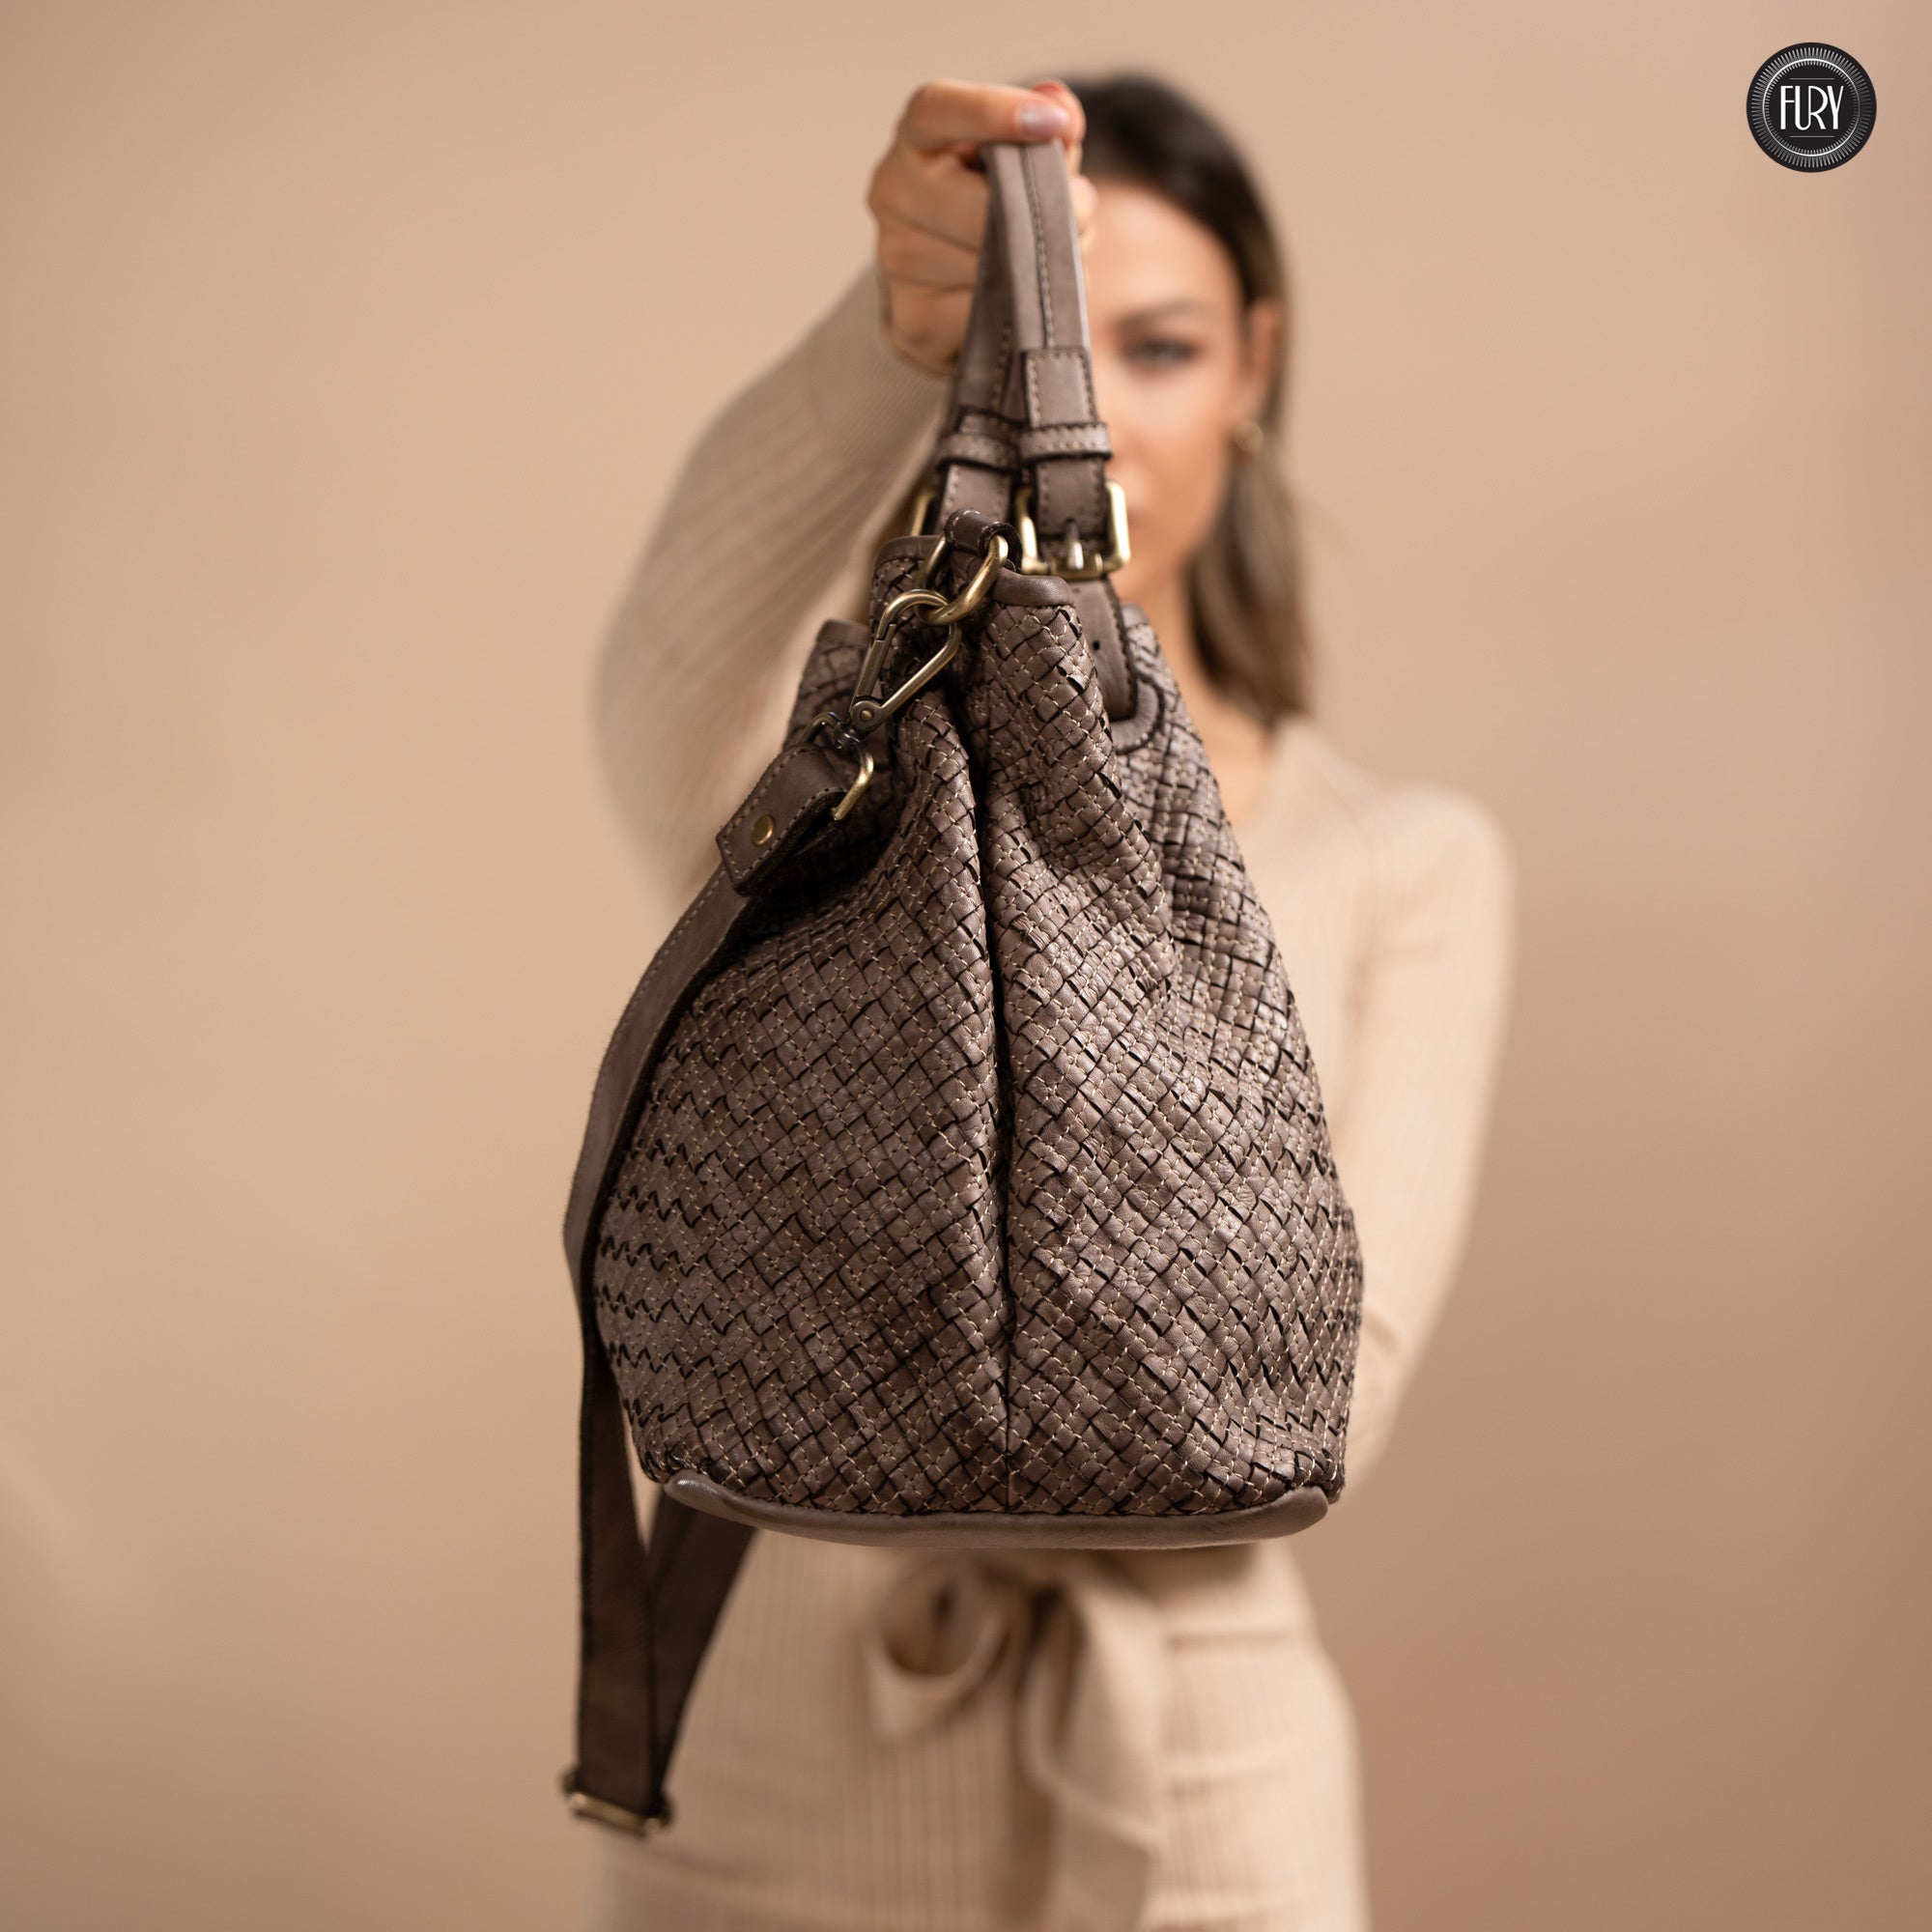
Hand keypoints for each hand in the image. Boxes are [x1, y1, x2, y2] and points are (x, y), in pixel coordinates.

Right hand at [867, 78, 1095, 376]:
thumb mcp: (1024, 161)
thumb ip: (1047, 130)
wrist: (946, 295)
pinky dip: (1022, 312)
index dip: (993, 112)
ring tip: (1051, 261)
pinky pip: (987, 313)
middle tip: (1082, 213)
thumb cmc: (987, 211)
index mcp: (915, 142)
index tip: (1055, 123)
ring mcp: (896, 262)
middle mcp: (892, 194)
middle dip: (1047, 213)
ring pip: (991, 266)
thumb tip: (1060, 107)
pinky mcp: (912, 323)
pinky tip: (1023, 301)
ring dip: (1043, 266)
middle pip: (980, 204)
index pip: (936, 111)